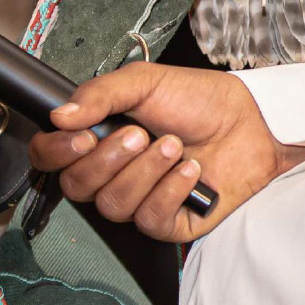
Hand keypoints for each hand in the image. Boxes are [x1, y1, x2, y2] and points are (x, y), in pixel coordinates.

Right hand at [29, 62, 304, 241]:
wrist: (252, 121)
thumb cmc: (200, 100)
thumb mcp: (145, 82)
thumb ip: (99, 94)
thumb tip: (59, 115)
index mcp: (99, 139)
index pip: (52, 158)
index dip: (58, 152)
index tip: (82, 136)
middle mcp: (113, 173)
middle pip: (78, 186)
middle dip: (108, 160)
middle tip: (139, 133)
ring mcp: (140, 200)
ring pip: (113, 204)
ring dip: (145, 172)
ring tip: (174, 146)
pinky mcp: (168, 222)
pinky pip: (149, 219)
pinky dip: (170, 191)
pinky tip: (190, 171)